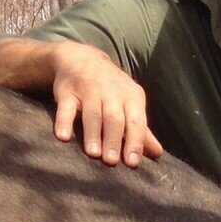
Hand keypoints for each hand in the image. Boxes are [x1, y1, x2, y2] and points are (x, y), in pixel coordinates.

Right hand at [51, 43, 164, 167]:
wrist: (81, 58)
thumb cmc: (111, 89)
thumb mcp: (129, 103)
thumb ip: (141, 130)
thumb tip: (157, 154)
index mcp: (131, 96)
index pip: (135, 121)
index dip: (135, 141)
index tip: (132, 162)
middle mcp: (111, 92)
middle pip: (114, 118)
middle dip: (114, 140)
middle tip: (111, 161)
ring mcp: (88, 91)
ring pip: (92, 114)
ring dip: (92, 134)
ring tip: (93, 154)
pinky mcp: (67, 92)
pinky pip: (66, 108)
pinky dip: (64, 122)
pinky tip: (63, 137)